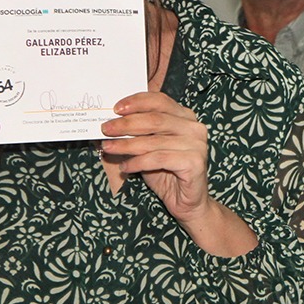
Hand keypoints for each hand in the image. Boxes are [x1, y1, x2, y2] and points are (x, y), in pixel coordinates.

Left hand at [101, 91, 210, 222]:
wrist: (186, 202)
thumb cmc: (166, 173)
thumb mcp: (148, 148)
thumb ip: (137, 133)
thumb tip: (110, 123)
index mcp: (185, 117)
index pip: (159, 101)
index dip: (136, 102)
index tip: (115, 108)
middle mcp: (194, 128)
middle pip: (155, 119)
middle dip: (126, 124)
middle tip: (106, 129)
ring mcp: (197, 145)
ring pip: (154, 141)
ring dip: (126, 145)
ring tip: (109, 148)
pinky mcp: (194, 162)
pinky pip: (159, 159)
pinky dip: (138, 162)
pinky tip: (125, 167)